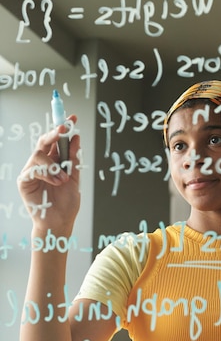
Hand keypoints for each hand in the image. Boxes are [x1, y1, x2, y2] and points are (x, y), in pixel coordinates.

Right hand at [17, 115, 80, 233]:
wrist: (60, 222)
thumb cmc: (66, 204)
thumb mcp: (74, 179)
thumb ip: (73, 159)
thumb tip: (76, 138)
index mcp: (55, 161)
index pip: (57, 141)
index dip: (63, 128)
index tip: (73, 118)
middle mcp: (43, 164)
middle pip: (45, 141)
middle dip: (55, 132)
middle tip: (65, 127)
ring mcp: (32, 171)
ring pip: (38, 153)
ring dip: (54, 165)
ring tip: (64, 178)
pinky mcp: (24, 180)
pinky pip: (33, 169)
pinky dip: (48, 173)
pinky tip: (56, 182)